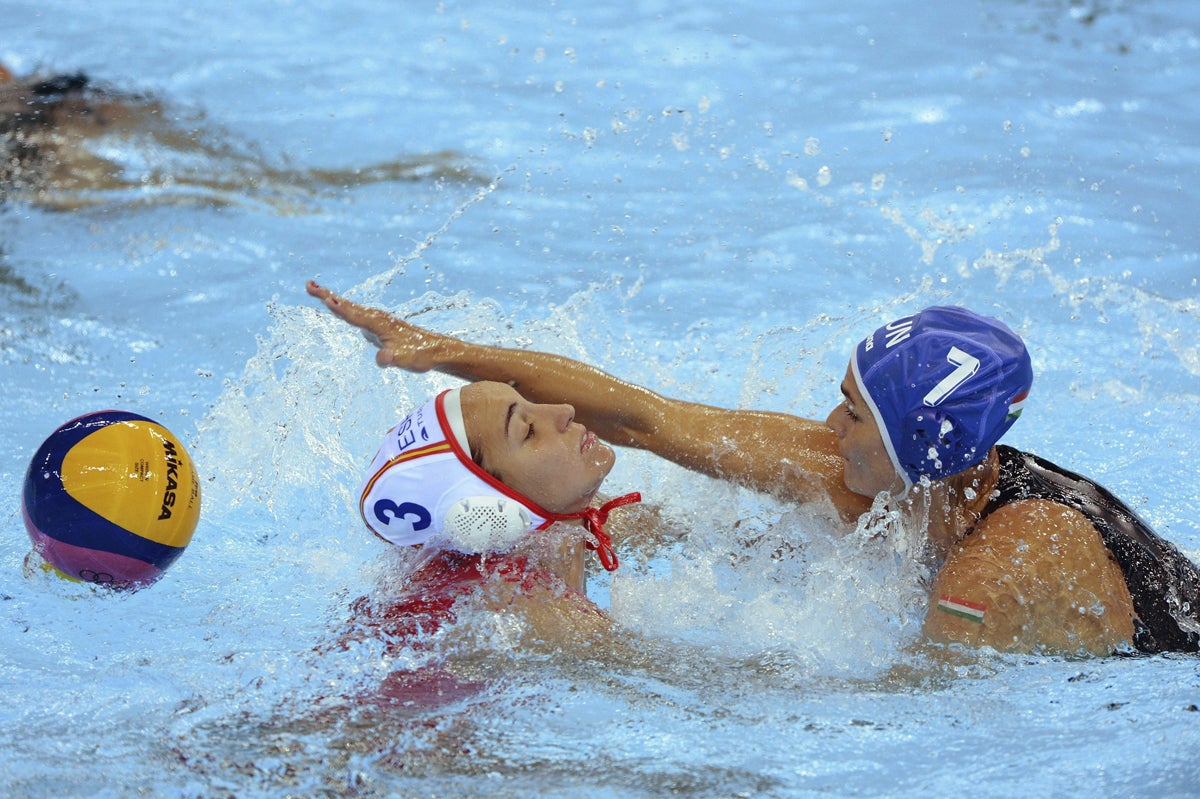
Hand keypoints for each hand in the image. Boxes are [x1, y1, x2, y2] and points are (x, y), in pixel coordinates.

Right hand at [305, 280, 442, 371]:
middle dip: (327, 295)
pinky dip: (341, 307)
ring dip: (331, 298)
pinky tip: (336, 305)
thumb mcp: (406, 361)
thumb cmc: (420, 356)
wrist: (435, 350)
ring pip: (350, 307)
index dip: (340, 309)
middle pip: (348, 306)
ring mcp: (376, 321)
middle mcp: (377, 318)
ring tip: (314, 289)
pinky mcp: (376, 326)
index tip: (325, 299)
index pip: (355, 316)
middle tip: (308, 285)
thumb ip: (392, 359)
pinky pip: (354, 313)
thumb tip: (383, 357)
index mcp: (380, 324)